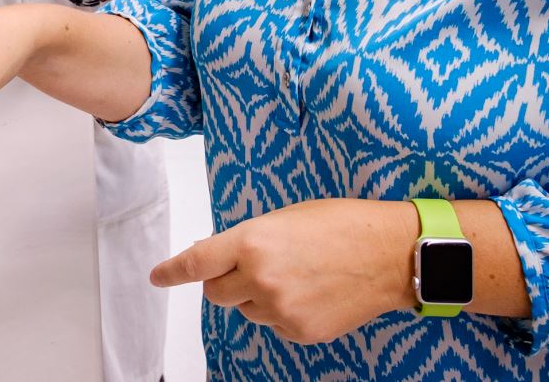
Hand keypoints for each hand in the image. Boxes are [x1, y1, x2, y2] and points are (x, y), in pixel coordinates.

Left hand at [150, 199, 418, 344]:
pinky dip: (281, 312)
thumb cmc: (342, 224)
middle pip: (216, 293)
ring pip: (245, 310)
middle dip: (225, 281)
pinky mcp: (299, 331)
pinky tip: (309, 292)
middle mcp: (260, 278)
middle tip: (253, 265)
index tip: (158, 277)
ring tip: (295, 274)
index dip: (173, 271)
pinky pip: (273, 325)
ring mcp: (280, 309)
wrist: (390, 254)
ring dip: (256, 296)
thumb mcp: (285, 217)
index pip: (197, 263)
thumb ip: (246, 239)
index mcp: (253, 241)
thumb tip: (215, 255)